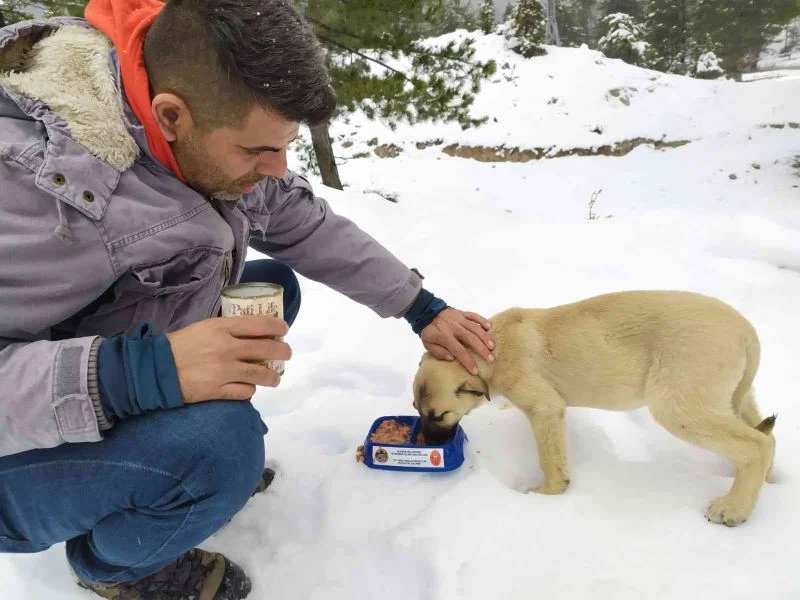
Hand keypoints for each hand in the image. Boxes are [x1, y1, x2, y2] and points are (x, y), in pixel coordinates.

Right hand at [165, 316, 291, 402]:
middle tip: (287, 354)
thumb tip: (253, 331)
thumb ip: (227, 329)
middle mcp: (227, 348)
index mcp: (222, 328)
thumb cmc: (180, 345)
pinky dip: (251, 390)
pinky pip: (245, 392)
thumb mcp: (204, 328)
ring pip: (261, 375)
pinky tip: (250, 387)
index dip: (278, 327)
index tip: (284, 330)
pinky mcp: (218, 391)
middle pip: (267, 350)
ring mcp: (224, 371)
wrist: (156, 369)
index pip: (260, 325)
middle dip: (283, 352)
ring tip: (275, 378)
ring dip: (273, 376)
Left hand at [420, 308, 493, 374]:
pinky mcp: (462, 313)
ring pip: (475, 328)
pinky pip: (474, 315)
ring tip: (492, 346)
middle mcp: (454, 327)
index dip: (468, 361)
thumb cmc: (428, 331)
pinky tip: (490, 327)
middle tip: (491, 359)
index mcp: (445, 337)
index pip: (459, 351)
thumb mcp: (428, 344)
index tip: (475, 371)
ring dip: (485, 337)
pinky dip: (482, 320)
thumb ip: (439, 352)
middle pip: (471, 339)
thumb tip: (452, 358)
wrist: (425, 312)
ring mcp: (459, 319)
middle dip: (482, 350)